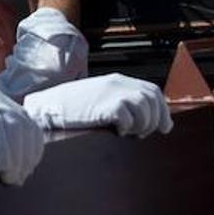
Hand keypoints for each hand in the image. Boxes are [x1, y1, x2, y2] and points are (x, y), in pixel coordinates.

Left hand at [0, 88, 44, 185]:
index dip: (0, 145)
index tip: (1, 168)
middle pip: (14, 125)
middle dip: (15, 155)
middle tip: (10, 179)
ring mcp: (11, 105)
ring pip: (28, 128)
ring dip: (26, 155)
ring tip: (18, 177)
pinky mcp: (22, 114)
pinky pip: (35, 131)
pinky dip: (34, 150)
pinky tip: (27, 168)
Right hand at [23, 74, 173, 137]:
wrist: (50, 106)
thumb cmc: (73, 107)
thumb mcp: (99, 97)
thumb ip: (120, 101)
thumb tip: (143, 119)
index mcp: (118, 80)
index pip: (152, 90)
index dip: (162, 109)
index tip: (164, 126)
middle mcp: (118, 83)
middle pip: (152, 98)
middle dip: (155, 119)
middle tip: (143, 134)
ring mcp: (112, 93)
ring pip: (144, 109)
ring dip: (142, 125)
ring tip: (129, 133)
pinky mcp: (105, 106)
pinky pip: (128, 117)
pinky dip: (127, 127)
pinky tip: (117, 131)